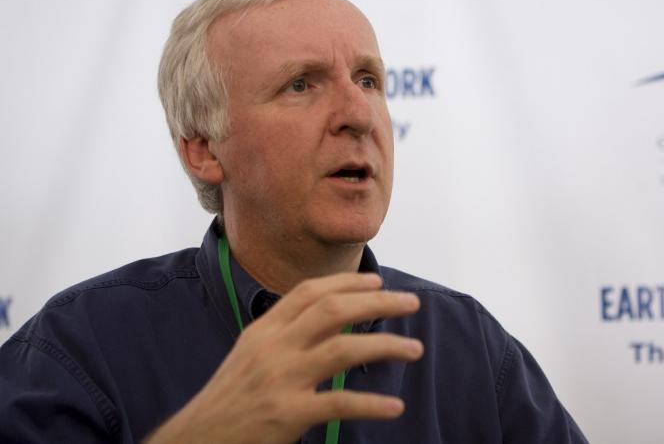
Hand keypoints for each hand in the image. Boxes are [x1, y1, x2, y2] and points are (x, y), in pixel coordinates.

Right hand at [146, 272, 422, 443]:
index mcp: (265, 329)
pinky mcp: (287, 414)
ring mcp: (281, 379)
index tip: (378, 282)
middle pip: (333, 310)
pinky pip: (339, 404)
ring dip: (386, 346)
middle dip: (378, 302)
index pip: (310, 292)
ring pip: (343, 349)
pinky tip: (393, 406)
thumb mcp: (253, 352)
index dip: (348, 283)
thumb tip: (334, 316)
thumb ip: (287, 331)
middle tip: (411, 303)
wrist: (199, 436)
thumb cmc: (232, 394)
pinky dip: (370, 404)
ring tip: (415, 349)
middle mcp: (274, 347)